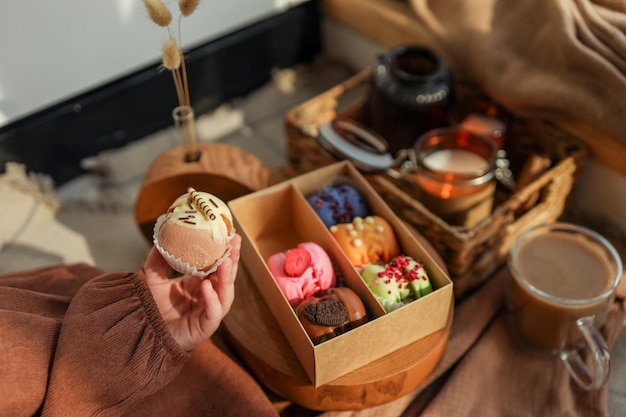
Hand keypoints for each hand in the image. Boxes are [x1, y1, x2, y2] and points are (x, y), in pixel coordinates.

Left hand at [143, 234, 240, 350]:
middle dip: (233, 260)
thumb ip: (157, 261)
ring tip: (226, 262)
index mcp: (201, 285)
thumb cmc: (152, 309)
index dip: (225, 252)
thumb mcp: (153, 280)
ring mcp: (209, 312)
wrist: (144, 333)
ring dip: (227, 278)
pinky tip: (207, 286)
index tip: (230, 235)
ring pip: (226, 295)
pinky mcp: (205, 327)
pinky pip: (214, 313)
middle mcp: (209, 297)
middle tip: (235, 243)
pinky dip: (212, 300)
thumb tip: (160, 240)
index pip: (218, 267)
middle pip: (227, 278)